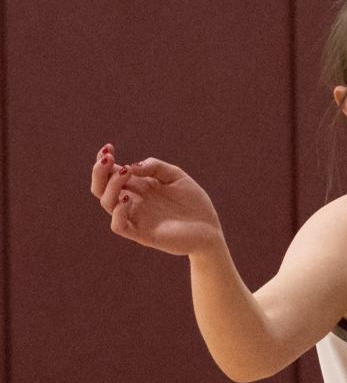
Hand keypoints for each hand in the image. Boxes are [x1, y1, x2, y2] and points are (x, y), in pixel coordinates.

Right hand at [90, 145, 222, 255]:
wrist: (210, 229)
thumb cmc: (194, 202)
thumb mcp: (175, 175)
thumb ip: (154, 166)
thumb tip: (131, 166)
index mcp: (138, 187)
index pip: (110, 174)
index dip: (103, 161)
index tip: (109, 148)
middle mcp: (133, 202)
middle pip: (101, 188)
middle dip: (99, 171)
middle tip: (109, 158)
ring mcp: (137, 218)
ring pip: (106, 203)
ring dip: (110, 185)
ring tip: (126, 173)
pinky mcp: (143, 235)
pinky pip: (118, 226)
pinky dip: (118, 211)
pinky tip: (129, 199)